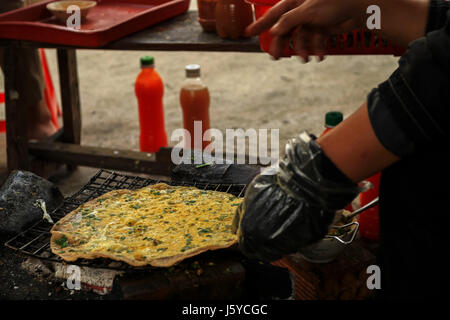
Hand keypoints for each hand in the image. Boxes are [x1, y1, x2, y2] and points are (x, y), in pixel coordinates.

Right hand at [246, 0, 429, 58]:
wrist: (362, 6)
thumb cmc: (335, 1)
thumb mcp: (309, 11)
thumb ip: (290, 21)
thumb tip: (276, 30)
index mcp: (295, 1)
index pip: (273, 14)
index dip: (260, 24)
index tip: (248, 32)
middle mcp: (302, 10)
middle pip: (286, 30)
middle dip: (283, 44)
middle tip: (276, 57)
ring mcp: (313, 19)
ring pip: (301, 38)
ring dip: (303, 49)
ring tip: (306, 59)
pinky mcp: (324, 27)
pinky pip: (315, 41)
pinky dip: (317, 48)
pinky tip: (321, 55)